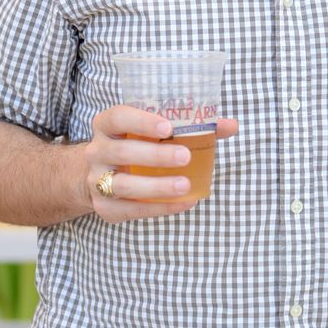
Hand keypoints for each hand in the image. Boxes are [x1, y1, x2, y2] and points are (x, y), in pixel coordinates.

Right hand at [83, 106, 237, 221]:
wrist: (98, 173)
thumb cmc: (136, 144)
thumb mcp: (154, 131)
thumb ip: (192, 125)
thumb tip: (230, 125)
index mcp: (107, 125)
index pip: (118, 118)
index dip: (141, 121)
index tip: (168, 127)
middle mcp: (97, 151)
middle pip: (123, 152)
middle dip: (155, 155)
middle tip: (185, 156)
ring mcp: (97, 181)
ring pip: (123, 185)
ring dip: (156, 186)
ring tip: (185, 185)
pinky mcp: (105, 207)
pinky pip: (131, 209)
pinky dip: (159, 207)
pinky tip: (184, 203)